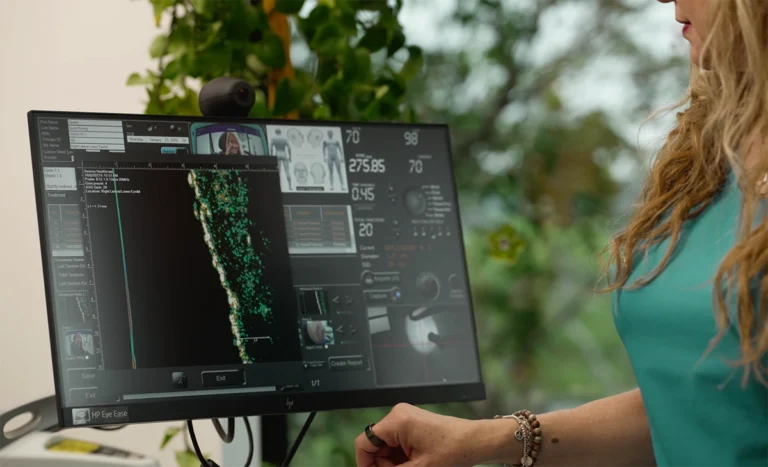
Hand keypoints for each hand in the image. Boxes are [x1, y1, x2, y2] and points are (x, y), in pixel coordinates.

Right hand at [355, 403, 503, 466]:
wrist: (474, 442)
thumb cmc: (452, 450)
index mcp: (396, 421)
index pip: (364, 442)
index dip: (365, 464)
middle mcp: (397, 415)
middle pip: (375, 445)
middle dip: (383, 465)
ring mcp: (405, 419)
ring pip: (386, 447)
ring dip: (394, 463)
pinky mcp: (412, 424)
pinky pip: (396, 444)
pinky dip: (401, 458)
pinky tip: (415, 464)